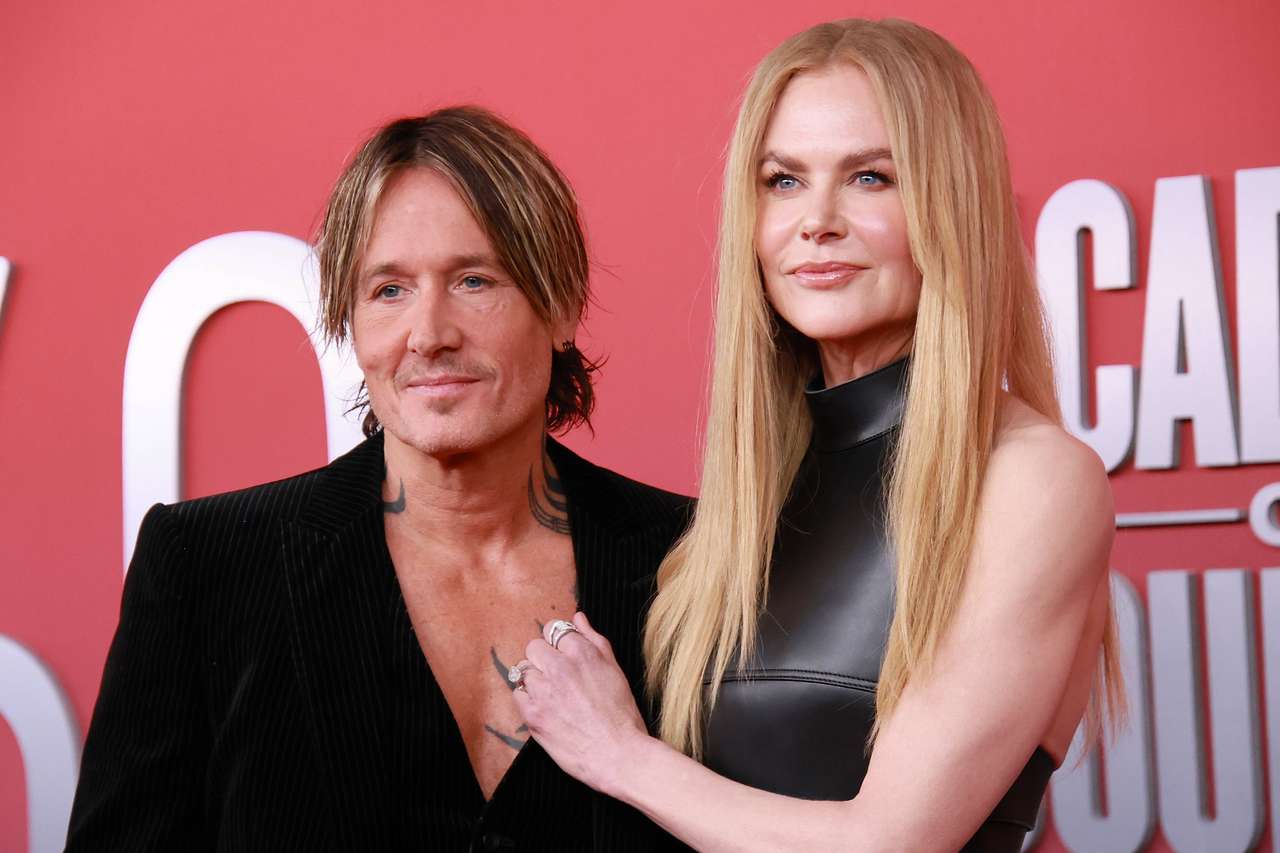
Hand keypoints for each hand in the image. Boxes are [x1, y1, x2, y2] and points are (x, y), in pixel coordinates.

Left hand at [512, 611, 650, 795]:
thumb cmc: (621, 715)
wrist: (618, 754)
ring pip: (523, 670)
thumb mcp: (614, 669)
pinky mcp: (532, 714)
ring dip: (535, 680)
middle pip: (533, 647)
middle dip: (543, 659)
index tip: (563, 657)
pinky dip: (528, 700)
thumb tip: (578, 617)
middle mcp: (560, 667)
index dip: (559, 644)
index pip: (554, 630)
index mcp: (582, 653)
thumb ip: (593, 639)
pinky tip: (545, 709)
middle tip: (556, 678)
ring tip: (553, 696)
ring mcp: (544, 691)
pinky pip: (518, 694)